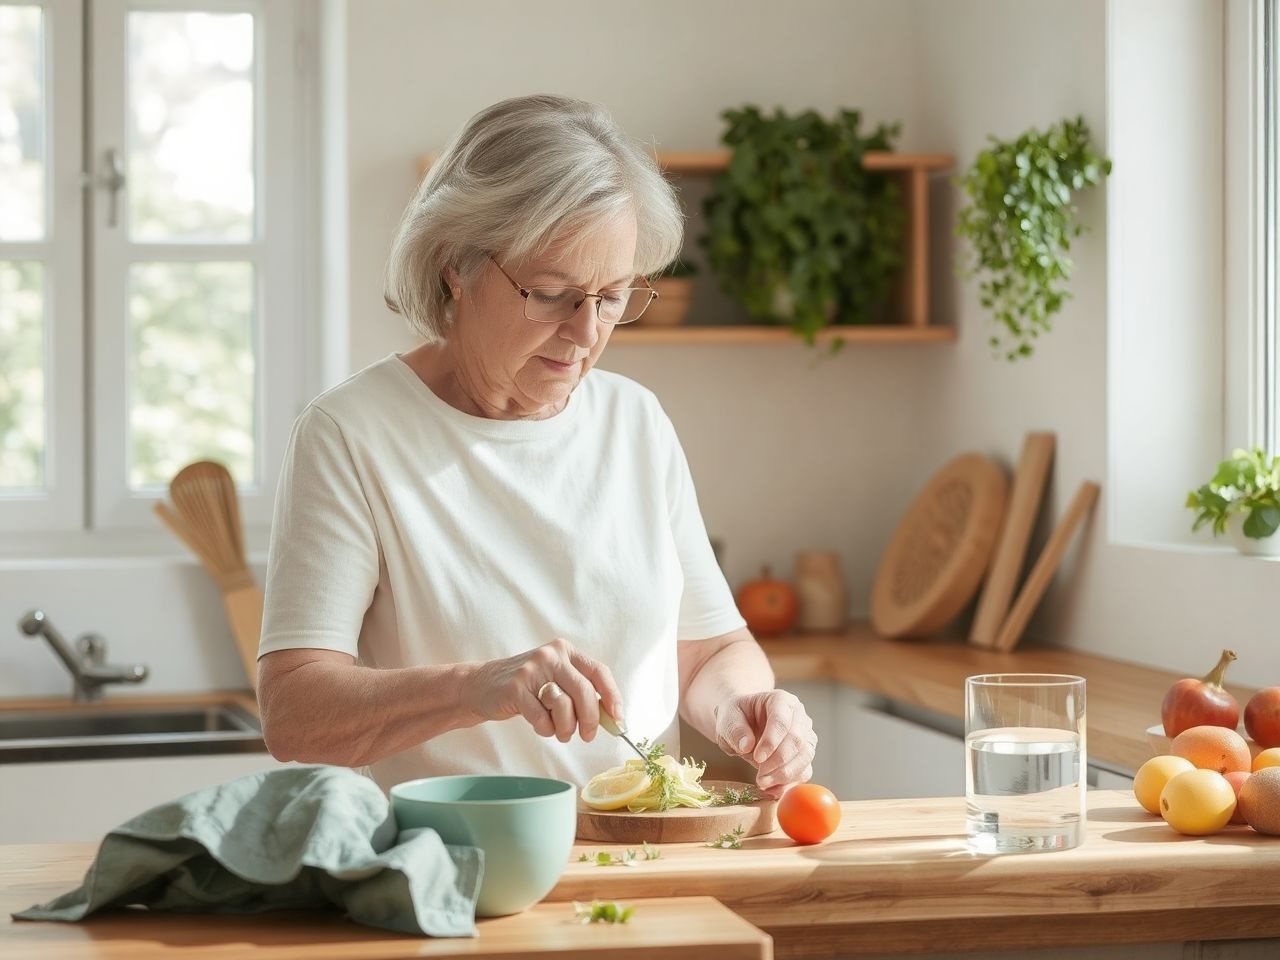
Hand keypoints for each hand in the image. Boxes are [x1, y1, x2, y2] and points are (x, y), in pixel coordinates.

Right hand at [461, 638, 623, 743]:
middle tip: (587, 736)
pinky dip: (545, 729)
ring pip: (564, 706)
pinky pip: (542, 718)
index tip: (618, 719)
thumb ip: (580, 693)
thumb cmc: (526, 687)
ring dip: (565, 728)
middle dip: (591, 720)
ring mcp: (533, 670)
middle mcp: (551, 655)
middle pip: (585, 692)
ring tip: (558, 731)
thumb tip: (611, 718)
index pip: (599, 672)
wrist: (481, 685)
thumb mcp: (555, 681)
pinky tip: (540, 725)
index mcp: (566, 651)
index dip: (612, 697)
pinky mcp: (516, 688)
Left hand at [713, 689, 815, 797]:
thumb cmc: (737, 716)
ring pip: (805, 757)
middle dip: (778, 762)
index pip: (782, 720)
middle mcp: (798, 715)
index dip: (772, 740)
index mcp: (780, 700)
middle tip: (759, 777)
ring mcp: (805, 735)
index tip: (757, 758)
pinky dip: (789, 783)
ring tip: (762, 783)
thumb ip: (735, 729)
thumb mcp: (728, 717)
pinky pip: (804, 771)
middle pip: (797, 740)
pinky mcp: (804, 755)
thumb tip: (747, 746)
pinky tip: (772, 790)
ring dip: (785, 774)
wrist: (743, 723)